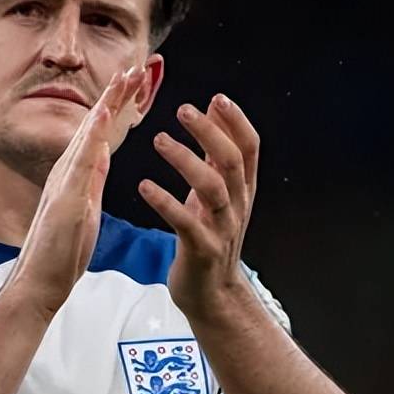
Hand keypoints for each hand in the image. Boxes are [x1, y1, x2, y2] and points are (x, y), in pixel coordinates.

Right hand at [5, 64, 147, 318]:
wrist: (38, 284)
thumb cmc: (60, 253)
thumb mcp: (85, 209)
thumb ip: (91, 181)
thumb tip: (102, 155)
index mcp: (75, 177)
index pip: (97, 135)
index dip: (114, 107)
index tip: (132, 84)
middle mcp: (65, 174)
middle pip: (92, 126)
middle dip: (112, 95)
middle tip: (132, 67)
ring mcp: (63, 185)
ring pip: (85, 136)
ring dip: (104, 105)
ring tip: (122, 80)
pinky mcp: (64, 201)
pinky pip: (79, 163)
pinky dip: (89, 137)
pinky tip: (101, 116)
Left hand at [138, 93, 259, 320]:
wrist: (211, 294)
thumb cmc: (208, 238)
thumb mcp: (217, 195)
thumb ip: (216, 157)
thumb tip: (215, 113)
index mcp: (242, 190)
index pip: (249, 148)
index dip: (236, 122)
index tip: (217, 98)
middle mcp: (237, 206)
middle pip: (231, 161)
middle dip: (210, 133)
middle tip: (183, 109)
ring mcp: (222, 229)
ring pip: (212, 188)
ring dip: (186, 160)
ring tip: (158, 139)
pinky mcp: (201, 249)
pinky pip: (185, 223)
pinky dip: (164, 202)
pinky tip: (144, 186)